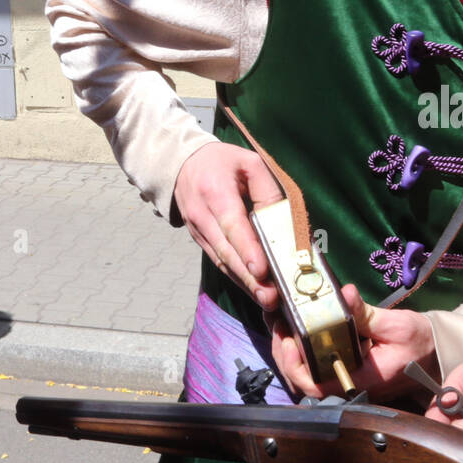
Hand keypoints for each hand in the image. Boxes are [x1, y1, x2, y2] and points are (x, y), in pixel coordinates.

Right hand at [173, 141, 282, 313]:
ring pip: (222, 262)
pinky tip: (254, 291)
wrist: (180, 163)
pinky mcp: (200, 240)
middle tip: (270, 297)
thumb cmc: (222, 162)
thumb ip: (267, 191)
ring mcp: (198, 231)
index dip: (247, 249)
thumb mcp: (250, 163)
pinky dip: (237, 278)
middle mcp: (202, 215)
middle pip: (226, 251)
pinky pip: (219, 261)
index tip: (261, 270)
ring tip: (266, 300)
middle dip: (248, 278)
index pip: (232, 225)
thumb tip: (282, 223)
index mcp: (215, 192)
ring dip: (244, 284)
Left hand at [267, 284, 437, 401]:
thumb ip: (367, 314)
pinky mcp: (346, 374)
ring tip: (283, 326)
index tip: (291, 340)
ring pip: (306, 377)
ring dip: (290, 354)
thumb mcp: (397, 325)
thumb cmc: (420, 342)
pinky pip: (316, 369)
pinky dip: (302, 352)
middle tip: (279, 326)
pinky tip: (297, 331)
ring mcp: (347, 383)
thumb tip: (345, 294)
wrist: (435, 353)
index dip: (297, 367)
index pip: (318, 386)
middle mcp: (351, 387)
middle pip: (304, 383)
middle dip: (285, 356)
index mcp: (363, 381)